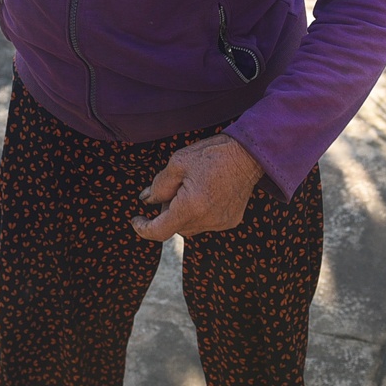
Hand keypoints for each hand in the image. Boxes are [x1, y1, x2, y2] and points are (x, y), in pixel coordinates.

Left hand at [131, 135, 265, 240]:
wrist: (249, 154)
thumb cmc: (212, 154)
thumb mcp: (178, 162)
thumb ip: (159, 185)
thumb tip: (146, 200)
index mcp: (190, 208)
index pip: (159, 231)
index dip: (143, 228)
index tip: (136, 219)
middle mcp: (207, 221)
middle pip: (174, 227)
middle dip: (168, 210)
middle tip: (175, 186)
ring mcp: (220, 223)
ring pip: (190, 226)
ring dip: (183, 213)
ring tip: (192, 187)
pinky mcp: (230, 221)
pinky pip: (206, 223)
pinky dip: (199, 212)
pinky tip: (207, 192)